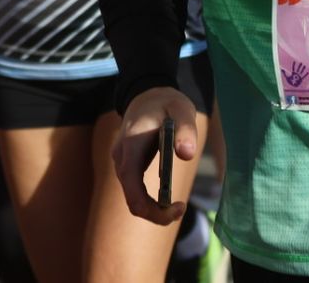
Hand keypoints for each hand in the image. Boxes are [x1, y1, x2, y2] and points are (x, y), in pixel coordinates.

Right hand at [111, 87, 197, 224]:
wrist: (147, 94)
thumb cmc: (166, 102)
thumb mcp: (181, 109)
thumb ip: (185, 129)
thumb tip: (187, 155)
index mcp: (131, 145)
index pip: (132, 186)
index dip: (152, 207)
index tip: (179, 206)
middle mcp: (122, 158)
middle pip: (132, 200)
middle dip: (156, 213)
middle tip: (181, 208)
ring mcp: (122, 163)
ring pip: (132, 198)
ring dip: (153, 209)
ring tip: (178, 205)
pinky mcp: (128, 166)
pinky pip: (135, 191)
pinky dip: (150, 200)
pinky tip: (168, 198)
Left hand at [283, 60, 308, 88]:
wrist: (293, 86)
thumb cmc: (290, 82)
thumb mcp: (286, 77)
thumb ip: (284, 73)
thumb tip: (281, 69)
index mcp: (293, 73)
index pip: (293, 68)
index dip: (294, 65)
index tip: (294, 61)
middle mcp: (296, 74)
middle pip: (298, 69)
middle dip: (299, 66)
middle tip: (301, 62)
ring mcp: (299, 76)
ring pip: (301, 72)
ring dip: (303, 69)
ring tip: (304, 66)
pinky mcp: (301, 79)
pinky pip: (304, 76)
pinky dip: (306, 74)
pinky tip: (307, 72)